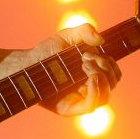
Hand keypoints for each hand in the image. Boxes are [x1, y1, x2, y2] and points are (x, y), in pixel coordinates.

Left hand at [0, 24, 121, 116]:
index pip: (114, 73)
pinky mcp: (69, 108)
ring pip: (105, 96)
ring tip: (85, 65)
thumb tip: (101, 40)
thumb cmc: (46, 52)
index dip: (110, 63)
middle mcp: (89, 87)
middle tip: (85, 58)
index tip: (90, 52)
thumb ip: (85, 31)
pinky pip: (90, 107)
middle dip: (106, 67)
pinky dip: (96, 92)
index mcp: (93, 73)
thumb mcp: (67, 36)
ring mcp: (80, 98)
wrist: (25, 63)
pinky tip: (90, 79)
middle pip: (113, 83)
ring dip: (102, 79)